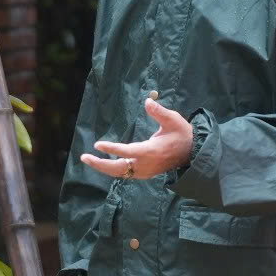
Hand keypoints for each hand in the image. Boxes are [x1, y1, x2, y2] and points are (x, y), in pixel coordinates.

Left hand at [79, 97, 194, 181]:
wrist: (191, 153)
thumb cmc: (181, 134)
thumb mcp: (173, 120)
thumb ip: (159, 112)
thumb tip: (147, 101)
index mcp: (150, 151)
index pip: (127, 151)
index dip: (111, 148)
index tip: (97, 144)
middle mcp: (145, 164)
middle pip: (118, 168)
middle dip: (100, 164)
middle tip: (84, 157)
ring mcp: (144, 171)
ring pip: (119, 172)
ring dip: (103, 167)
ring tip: (88, 159)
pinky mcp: (144, 173)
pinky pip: (125, 173)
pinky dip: (112, 169)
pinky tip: (102, 162)